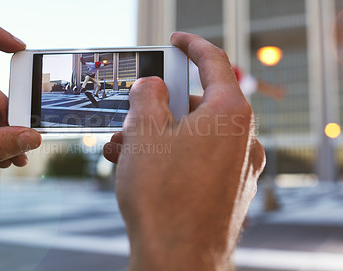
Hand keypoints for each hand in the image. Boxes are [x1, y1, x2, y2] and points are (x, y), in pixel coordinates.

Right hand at [103, 32, 264, 270]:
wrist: (179, 259)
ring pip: (193, 136)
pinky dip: (171, 157)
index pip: (214, 63)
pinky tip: (142, 169)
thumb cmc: (164, 197)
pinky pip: (198, 161)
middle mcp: (243, 139)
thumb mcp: (143, 132)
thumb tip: (150, 88)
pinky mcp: (229, 190)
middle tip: (131, 116)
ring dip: (158, 137)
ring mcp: (239, 168)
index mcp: (230, 114)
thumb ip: (146, 97)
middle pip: (197, 106)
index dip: (192, 46)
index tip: (177, 41)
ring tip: (123, 149)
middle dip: (158, 109)